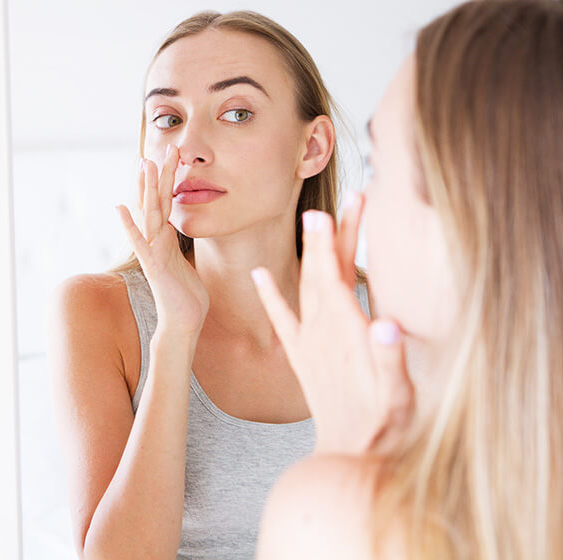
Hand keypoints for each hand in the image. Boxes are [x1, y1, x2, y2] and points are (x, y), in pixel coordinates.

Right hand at [116, 144, 209, 341]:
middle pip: (157, 201)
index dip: (167, 180)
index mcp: (166, 239)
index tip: (170, 156)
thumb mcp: (185, 263)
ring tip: (144, 165)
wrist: (183, 323)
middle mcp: (156, 242)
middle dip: (160, 175)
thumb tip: (176, 231)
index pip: (166, 203)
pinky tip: (120, 208)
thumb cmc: (187, 297)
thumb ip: (178, 246)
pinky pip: (140, 242)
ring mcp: (152, 252)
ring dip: (146, 189)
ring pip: (149, 214)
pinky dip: (129, 226)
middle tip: (162, 147)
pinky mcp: (153, 266)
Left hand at [251, 193, 413, 454]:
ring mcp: (310, 342)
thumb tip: (386, 328)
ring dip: (310, 254)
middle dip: (326, 237)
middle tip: (335, 202)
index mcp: (344, 334)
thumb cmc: (382, 423)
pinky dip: (271, 296)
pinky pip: (282, 320)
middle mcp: (322, 332)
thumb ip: (390, 359)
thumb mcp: (396, 393)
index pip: (334, 278)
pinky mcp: (302, 356)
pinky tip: (260, 275)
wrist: (351, 454)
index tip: (325, 212)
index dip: (329, 244)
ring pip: (307, 287)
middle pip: (321, 274)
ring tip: (315, 221)